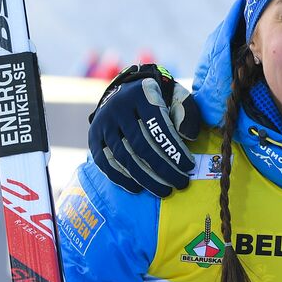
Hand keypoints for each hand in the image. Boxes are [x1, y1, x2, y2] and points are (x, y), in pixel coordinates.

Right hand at [88, 63, 201, 195]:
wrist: (124, 91)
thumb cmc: (158, 98)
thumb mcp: (175, 95)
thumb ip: (185, 111)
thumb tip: (188, 136)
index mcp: (142, 94)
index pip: (158, 126)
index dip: (173, 148)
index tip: (188, 167)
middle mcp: (118, 107)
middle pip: (140, 144)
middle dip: (163, 168)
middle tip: (180, 183)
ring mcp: (103, 122)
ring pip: (123, 156)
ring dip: (145, 178)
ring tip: (164, 190)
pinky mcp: (93, 137)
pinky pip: (105, 162)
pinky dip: (121, 178)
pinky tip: (138, 188)